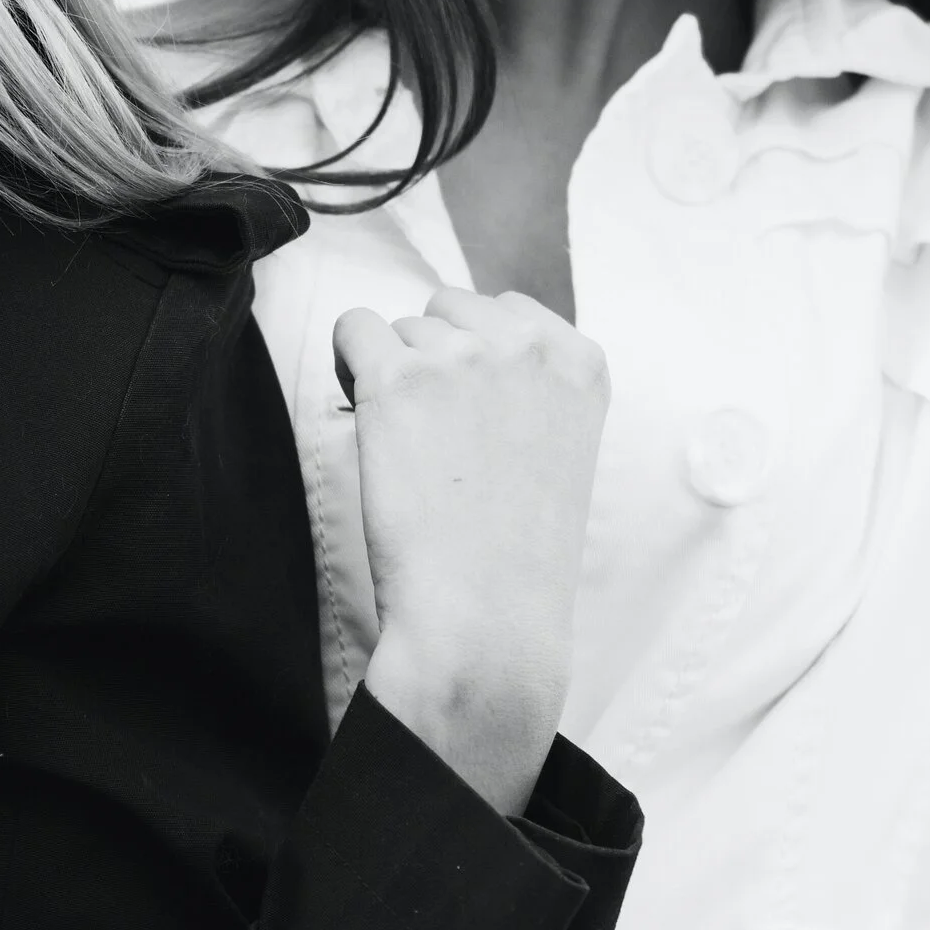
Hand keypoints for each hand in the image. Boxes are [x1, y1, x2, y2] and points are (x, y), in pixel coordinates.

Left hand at [337, 287, 608, 811]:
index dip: (476, 359)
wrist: (486, 620)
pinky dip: (348, 367)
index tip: (475, 419)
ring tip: (414, 453)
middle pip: (449, 309)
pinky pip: (351, 328)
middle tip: (439, 439)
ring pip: (401, 328)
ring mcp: (463, 357)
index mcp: (582, 364)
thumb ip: (529, 389)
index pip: (509, 309)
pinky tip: (368, 421)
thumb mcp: (558, 453)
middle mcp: (528, 347)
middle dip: (434, 359)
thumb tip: (464, 346)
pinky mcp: (398, 379)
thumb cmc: (517, 557)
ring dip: (393, 377)